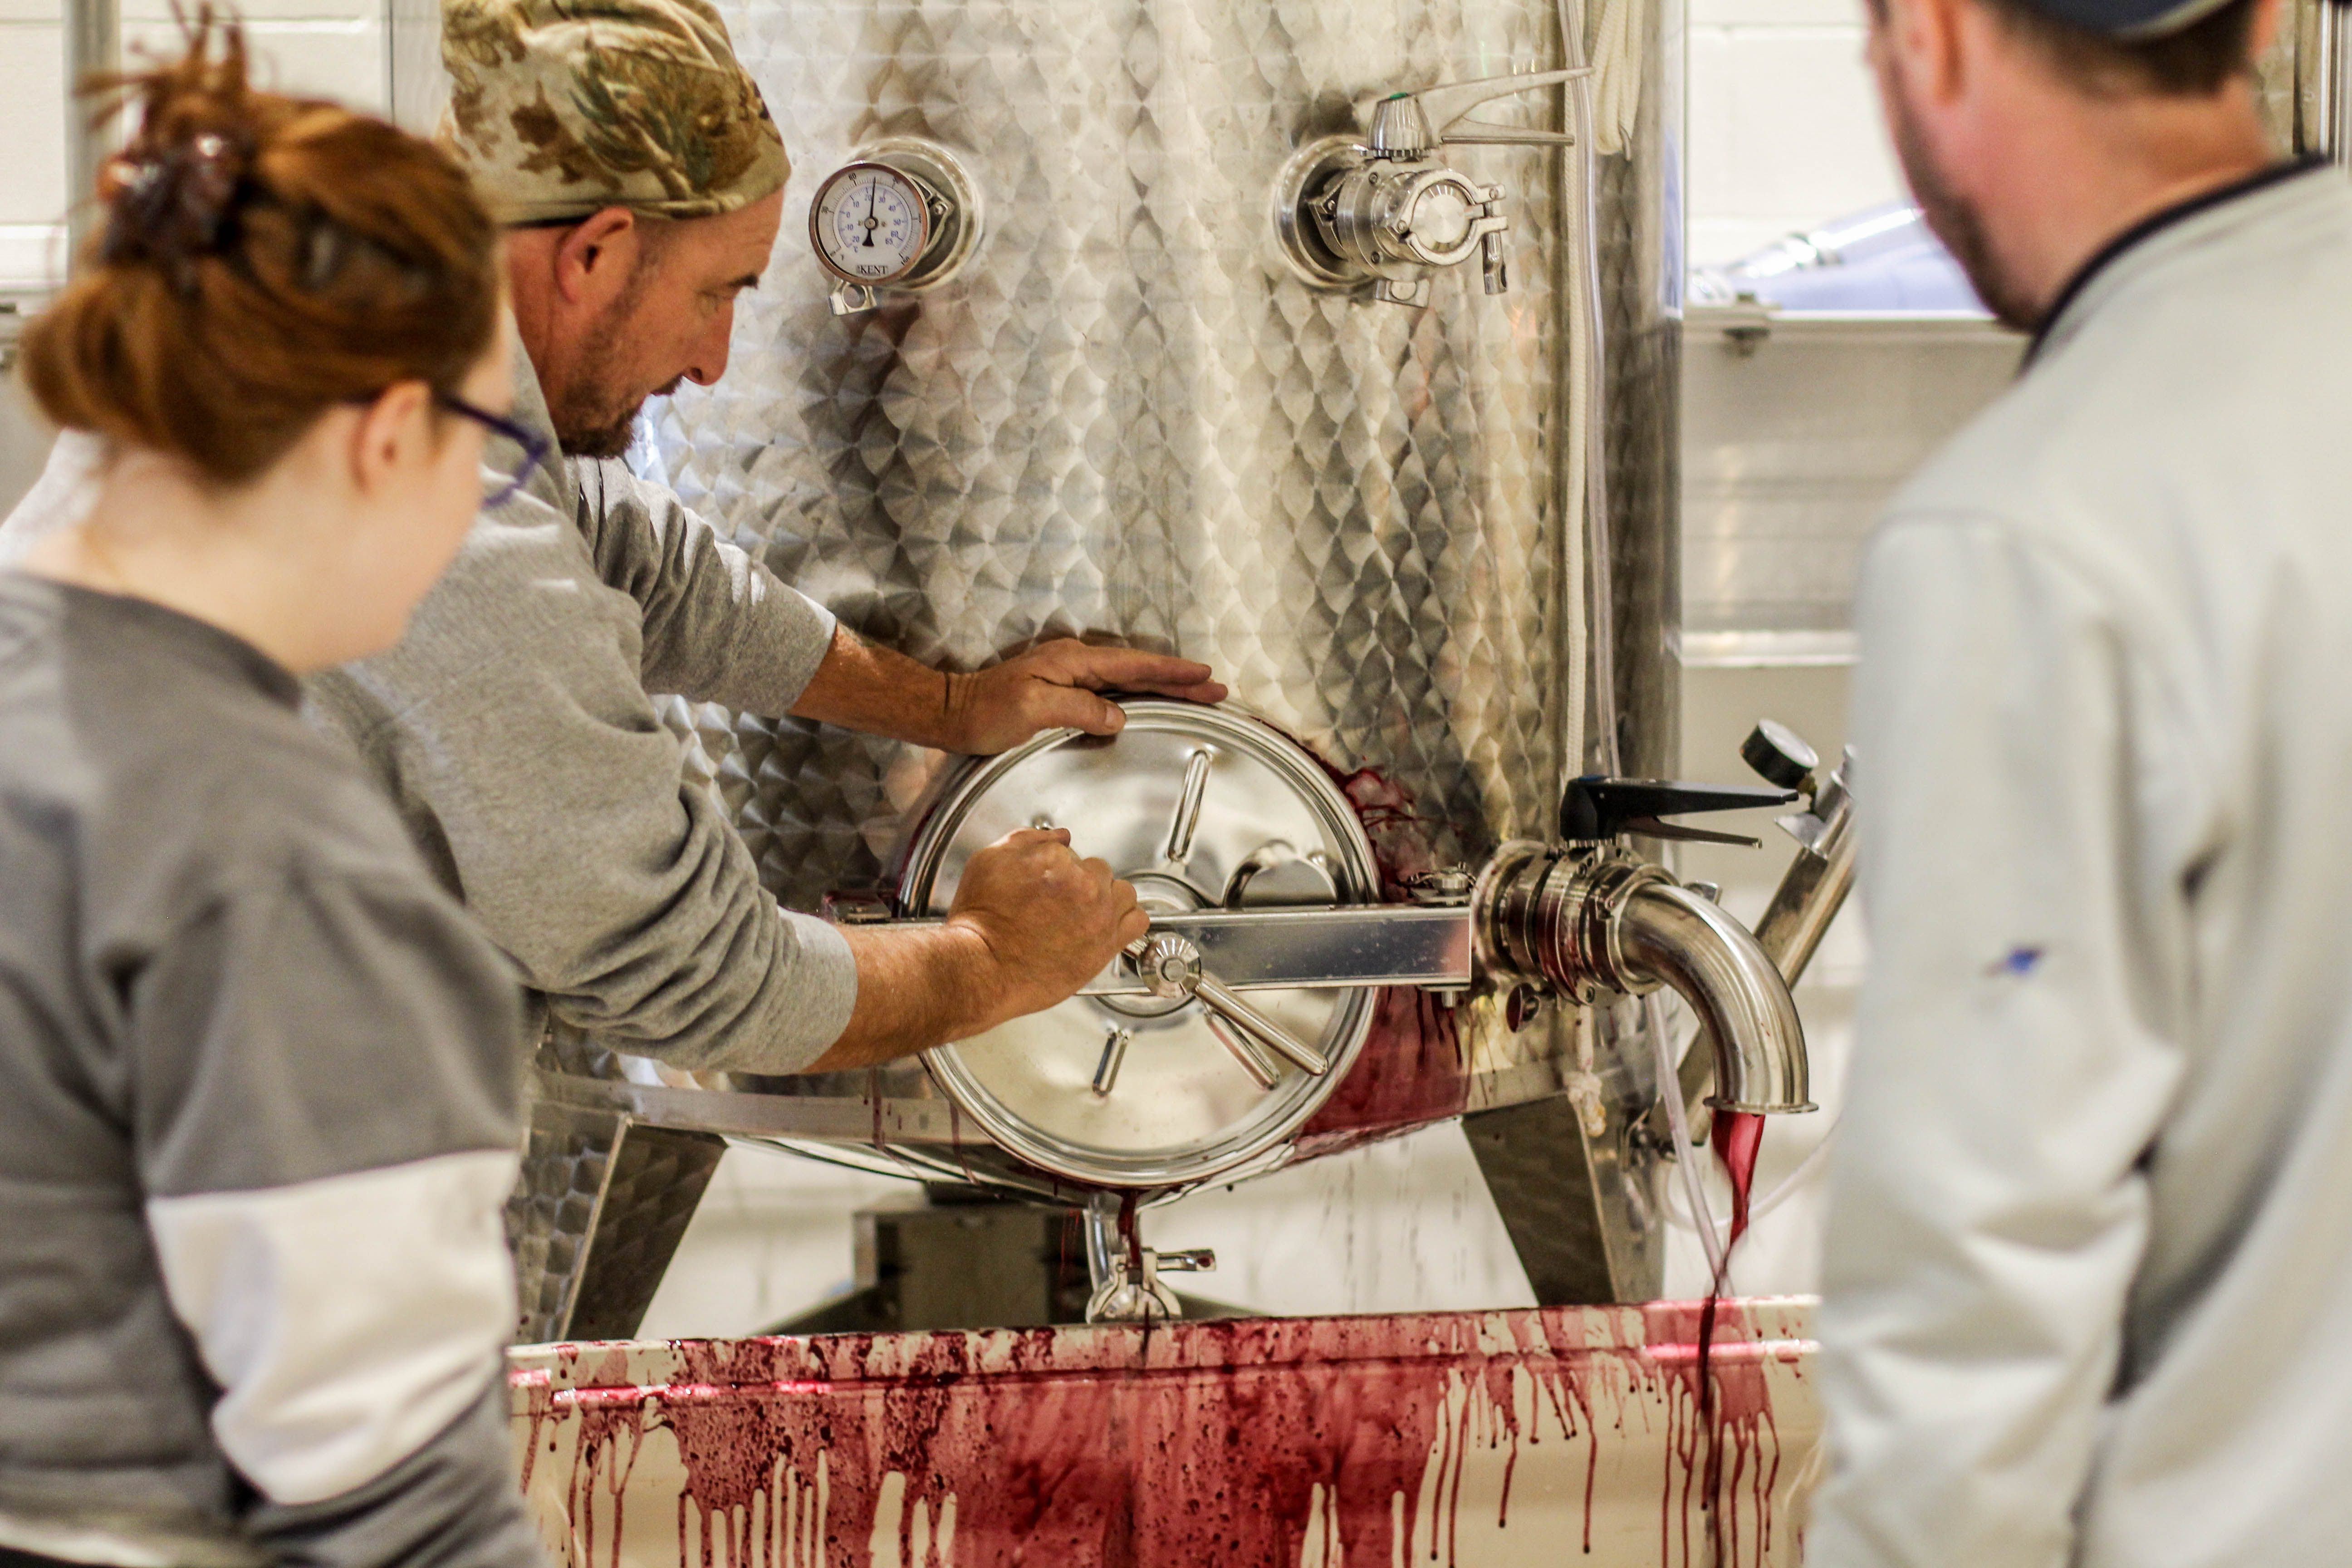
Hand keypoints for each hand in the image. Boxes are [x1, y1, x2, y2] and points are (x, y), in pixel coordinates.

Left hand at [943, 639, 1226, 754]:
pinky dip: (1139, 695)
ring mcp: (1070, 676)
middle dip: (1179, 678)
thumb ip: (1079, 709)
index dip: (1170, 672)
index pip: (1133, 667)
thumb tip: (1117, 717)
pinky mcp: (1063, 691)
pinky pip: (1112, 691)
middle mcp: (1074, 663)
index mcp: (1072, 662)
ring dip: (1164, 686)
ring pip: (1129, 681)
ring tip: (1196, 692)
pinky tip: (1151, 702)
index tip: (1203, 675)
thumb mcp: (1032, 709)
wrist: (951, 713)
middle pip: (1138, 671)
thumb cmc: (985, 712)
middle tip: (1215, 687)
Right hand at [947, 828, 1149, 1026]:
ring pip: (1122, 892)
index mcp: (1055, 859)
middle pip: (1097, 870)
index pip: (1069, 851)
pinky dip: (1127, 920)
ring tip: (1085, 914)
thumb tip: (1058, 835)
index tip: (1046, 884)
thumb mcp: (988, 862)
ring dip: (1108, 898)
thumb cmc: (980, 922)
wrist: (983, 968)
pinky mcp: (1107, 943)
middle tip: (1061, 902)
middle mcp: (1083, 884)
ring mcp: (1099, 914)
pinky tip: (1109, 925)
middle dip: (1082, 882)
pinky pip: (1137, 920)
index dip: (1056, 869)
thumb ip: (1026, 840)